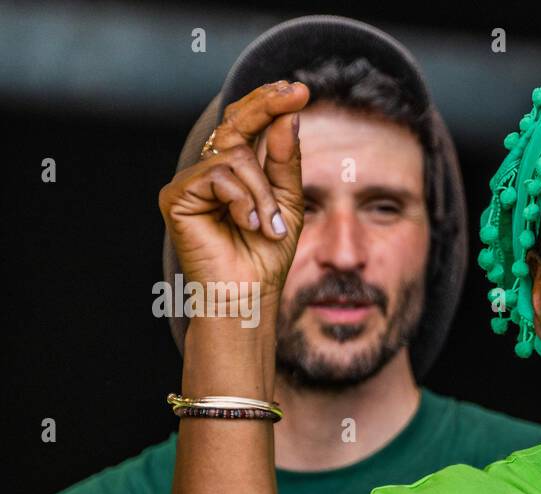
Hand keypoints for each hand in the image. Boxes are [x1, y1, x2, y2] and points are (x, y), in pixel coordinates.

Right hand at [158, 81, 308, 306]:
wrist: (248, 293)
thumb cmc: (266, 254)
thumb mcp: (287, 201)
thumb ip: (285, 160)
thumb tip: (288, 115)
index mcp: (234, 168)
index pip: (247, 123)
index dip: (269, 102)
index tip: (300, 89)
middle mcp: (209, 169)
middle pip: (235, 122)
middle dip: (267, 106)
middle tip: (297, 93)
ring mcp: (190, 181)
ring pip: (235, 156)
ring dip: (263, 192)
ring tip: (270, 226)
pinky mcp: (176, 195)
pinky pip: (219, 176)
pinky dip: (244, 201)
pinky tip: (249, 226)